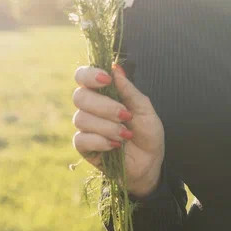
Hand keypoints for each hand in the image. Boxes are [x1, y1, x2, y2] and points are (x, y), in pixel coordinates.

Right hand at [71, 62, 164, 196]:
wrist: (150, 162)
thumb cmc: (147, 133)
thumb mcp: (145, 109)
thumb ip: (129, 90)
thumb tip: (116, 68)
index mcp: (103, 93)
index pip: (83, 76)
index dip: (90, 75)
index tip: (107, 80)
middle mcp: (91, 108)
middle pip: (80, 97)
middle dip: (105, 106)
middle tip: (125, 115)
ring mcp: (85, 127)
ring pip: (81, 119)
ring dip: (107, 127)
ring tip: (126, 135)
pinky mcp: (84, 147)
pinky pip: (81, 139)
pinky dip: (100, 141)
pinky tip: (115, 146)